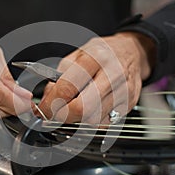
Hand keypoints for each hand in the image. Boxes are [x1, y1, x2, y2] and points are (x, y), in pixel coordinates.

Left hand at [39, 32, 154, 124]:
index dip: (50, 104)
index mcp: (95, 58)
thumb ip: (59, 77)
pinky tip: (91, 108)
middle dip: (64, 115)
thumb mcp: (77, 55)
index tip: (43, 109)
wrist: (131, 52)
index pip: (67, 88)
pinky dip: (92, 119)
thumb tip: (48, 99)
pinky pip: (105, 123)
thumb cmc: (102, 53)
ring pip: (93, 120)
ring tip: (75, 106)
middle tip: (56, 113)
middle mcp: (112, 75)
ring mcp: (123, 91)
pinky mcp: (129, 104)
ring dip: (78, 118)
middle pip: (82, 109)